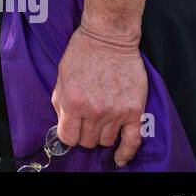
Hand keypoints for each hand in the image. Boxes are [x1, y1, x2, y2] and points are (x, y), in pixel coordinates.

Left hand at [52, 25, 146, 166]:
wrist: (109, 37)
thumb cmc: (82, 52)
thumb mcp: (61, 76)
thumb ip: (61, 102)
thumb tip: (63, 124)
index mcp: (73, 102)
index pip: (68, 138)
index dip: (69, 134)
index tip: (71, 129)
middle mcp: (94, 110)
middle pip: (87, 141)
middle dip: (84, 134)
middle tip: (86, 121)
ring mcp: (115, 112)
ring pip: (106, 141)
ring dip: (101, 135)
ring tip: (101, 122)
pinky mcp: (134, 110)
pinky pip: (132, 141)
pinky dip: (125, 152)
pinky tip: (119, 158)